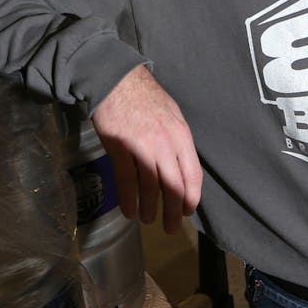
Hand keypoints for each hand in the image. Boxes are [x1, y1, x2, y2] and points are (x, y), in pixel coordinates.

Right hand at [90, 65, 202, 233]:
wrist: (115, 79)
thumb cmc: (144, 95)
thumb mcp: (172, 113)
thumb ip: (177, 140)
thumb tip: (180, 165)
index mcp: (181, 135)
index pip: (193, 174)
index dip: (191, 197)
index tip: (187, 211)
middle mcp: (165, 144)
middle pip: (173, 186)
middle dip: (173, 211)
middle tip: (170, 228)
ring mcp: (141, 147)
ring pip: (149, 187)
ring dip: (149, 208)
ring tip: (148, 219)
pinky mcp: (119, 148)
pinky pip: (126, 180)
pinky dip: (128, 198)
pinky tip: (129, 211)